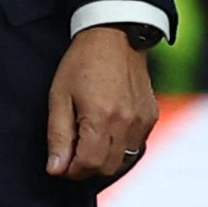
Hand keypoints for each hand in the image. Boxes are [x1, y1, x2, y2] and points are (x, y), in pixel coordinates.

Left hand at [45, 26, 157, 183]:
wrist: (114, 36)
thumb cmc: (81, 63)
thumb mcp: (59, 95)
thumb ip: (58, 135)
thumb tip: (56, 169)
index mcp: (100, 118)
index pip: (89, 165)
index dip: (72, 170)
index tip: (61, 165)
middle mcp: (126, 124)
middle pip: (107, 167)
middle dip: (86, 167)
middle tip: (71, 152)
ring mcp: (143, 121)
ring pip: (123, 159)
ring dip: (104, 158)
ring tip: (88, 138)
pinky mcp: (152, 117)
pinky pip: (136, 145)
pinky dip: (119, 146)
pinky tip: (106, 128)